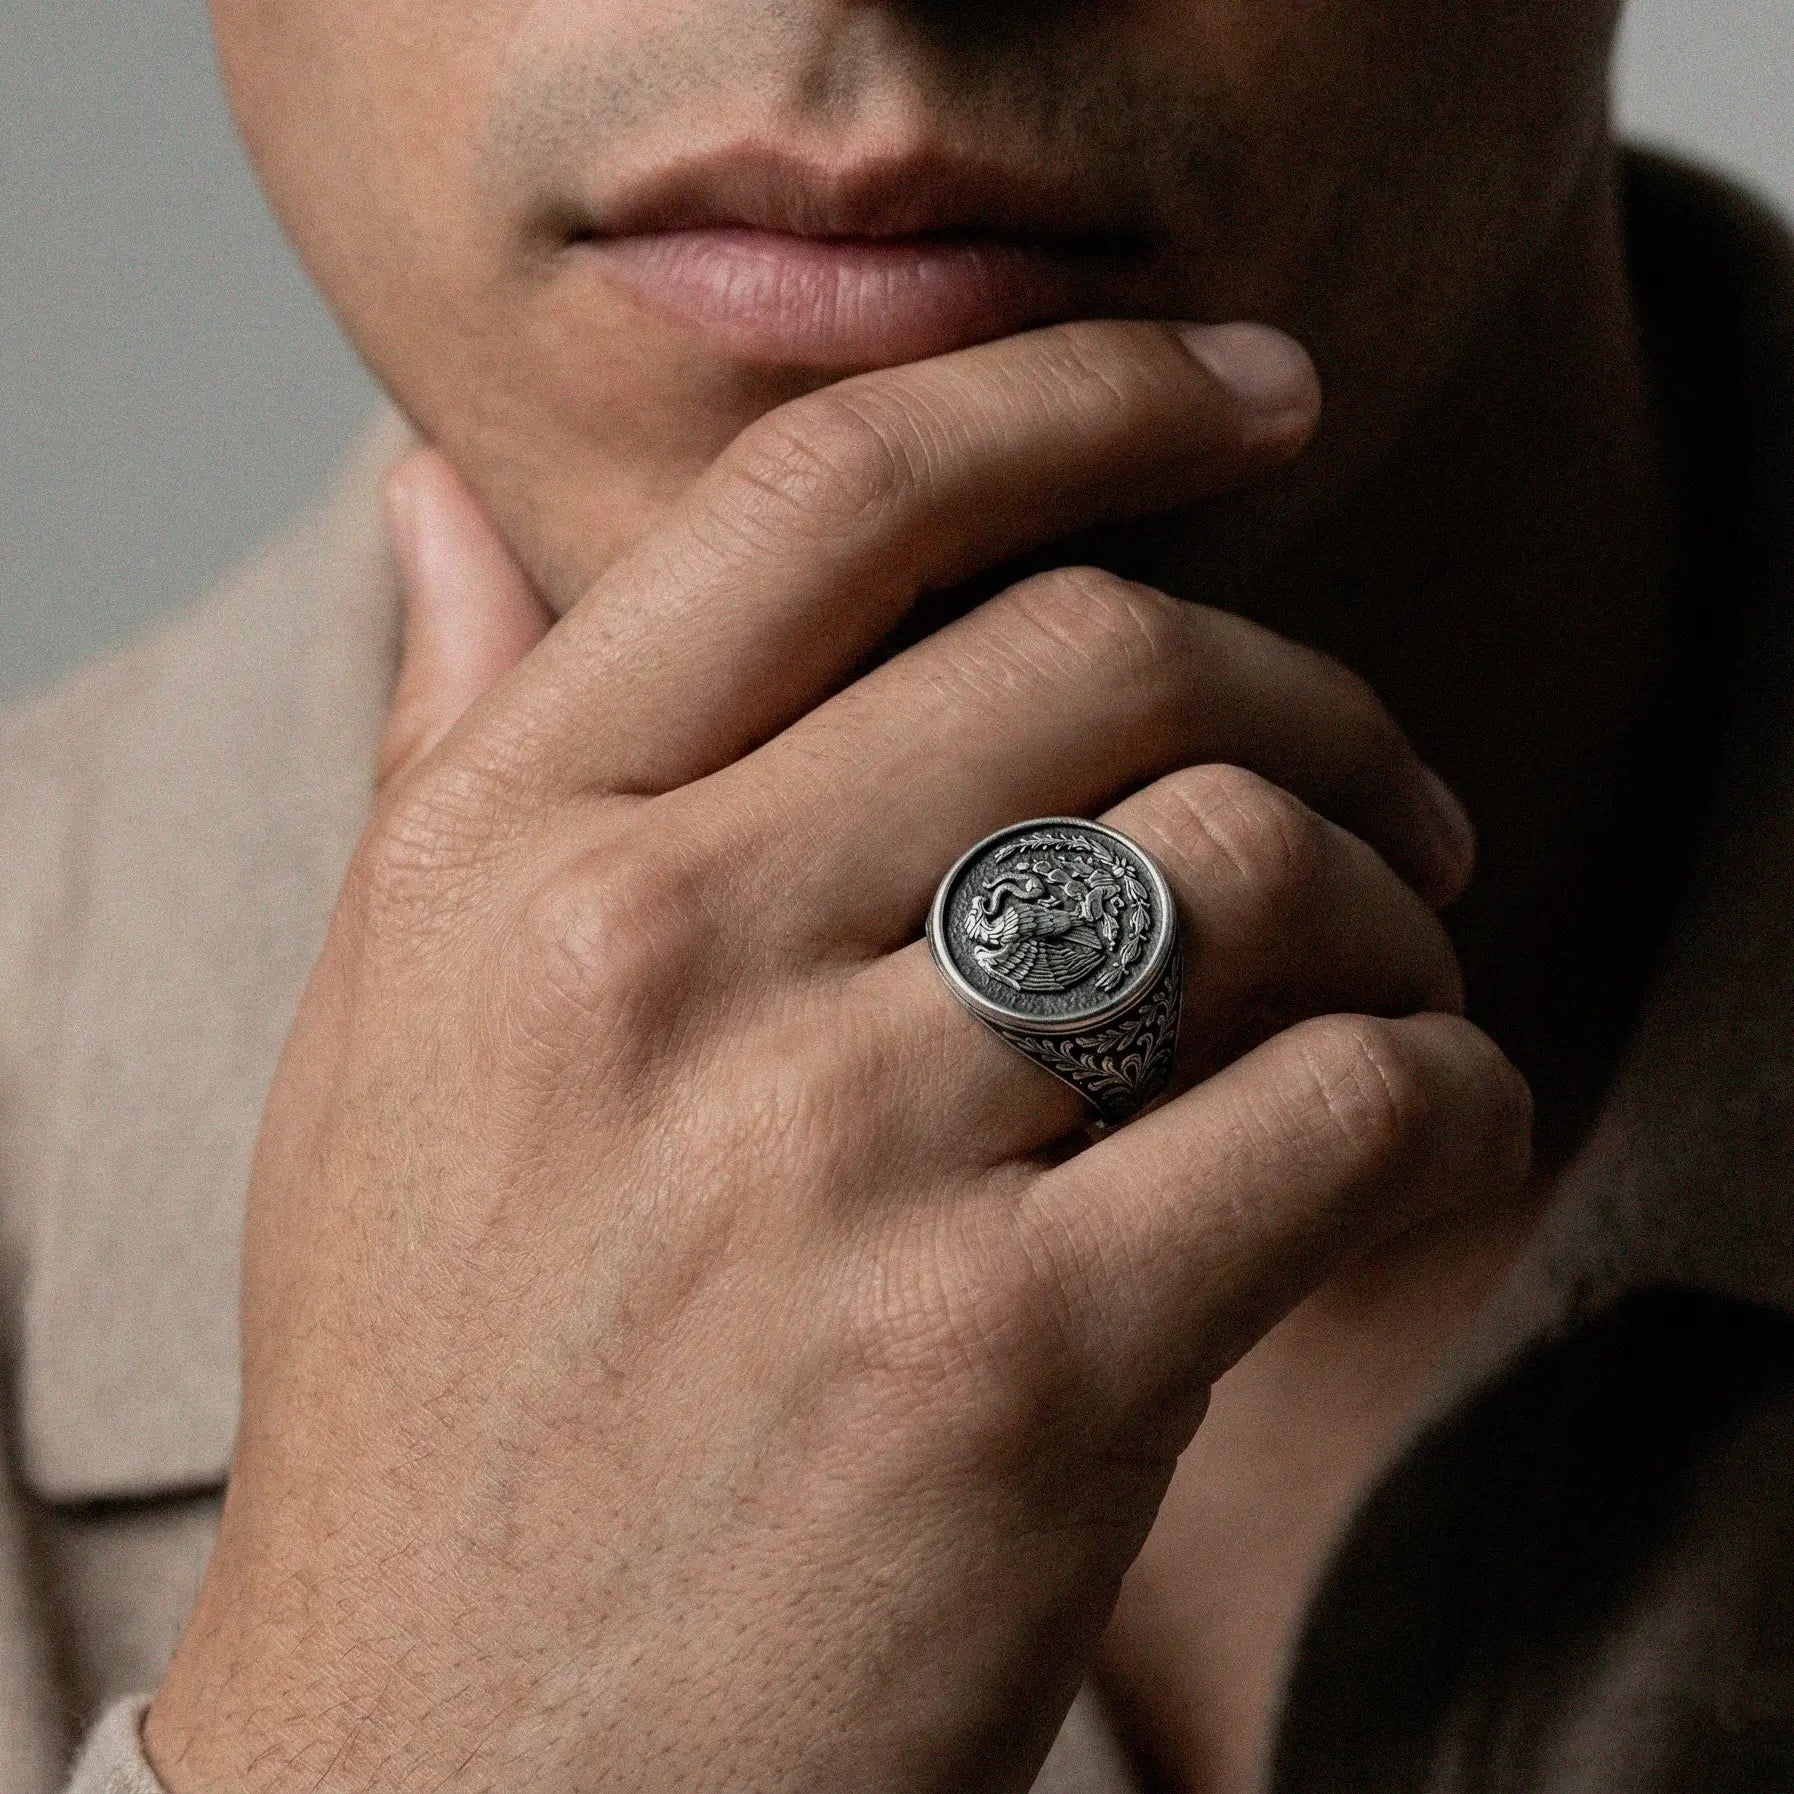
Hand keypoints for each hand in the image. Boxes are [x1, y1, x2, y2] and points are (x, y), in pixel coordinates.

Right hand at [146, 321, 1527, 1793]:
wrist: (459, 1788)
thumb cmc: (440, 1402)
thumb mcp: (382, 1043)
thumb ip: (446, 745)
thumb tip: (452, 498)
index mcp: (509, 856)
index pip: (833, 500)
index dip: (1080, 387)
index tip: (1248, 384)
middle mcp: (654, 962)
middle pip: (1105, 655)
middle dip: (1313, 691)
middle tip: (1387, 789)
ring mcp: (833, 1163)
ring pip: (1249, 865)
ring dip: (1397, 898)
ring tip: (1398, 976)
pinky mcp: (1008, 1371)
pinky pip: (1344, 1110)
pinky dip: (1446, 1094)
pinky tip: (1423, 1135)